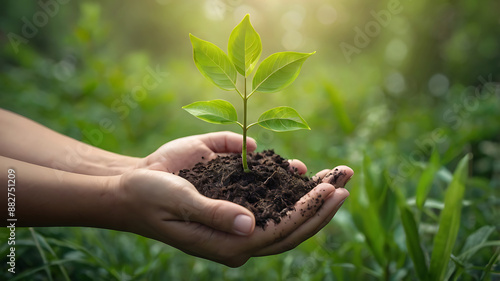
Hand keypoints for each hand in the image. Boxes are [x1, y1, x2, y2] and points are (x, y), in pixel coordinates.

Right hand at [114, 132, 352, 266]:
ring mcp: (242, 216)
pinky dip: (287, 182)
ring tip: (338, 173)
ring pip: (286, 211)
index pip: (280, 231)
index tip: (331, 191)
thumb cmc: (153, 196)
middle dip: (323, 204)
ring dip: (313, 193)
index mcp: (230, 243)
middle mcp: (242, 233)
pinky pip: (269, 193)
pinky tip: (300, 170)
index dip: (308, 212)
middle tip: (347, 179)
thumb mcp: (180, 202)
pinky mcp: (237, 197)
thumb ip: (213, 214)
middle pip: (293, 225)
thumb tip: (249, 225)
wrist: (135, 188)